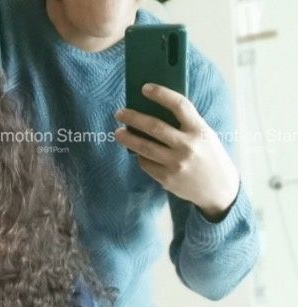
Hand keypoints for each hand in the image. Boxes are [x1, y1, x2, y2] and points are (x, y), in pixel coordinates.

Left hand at [114, 83, 239, 220]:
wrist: (218, 188)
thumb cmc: (208, 155)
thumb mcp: (204, 135)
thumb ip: (185, 124)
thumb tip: (153, 111)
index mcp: (200, 130)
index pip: (179, 105)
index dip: (161, 94)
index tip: (145, 88)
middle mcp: (188, 146)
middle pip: (154, 127)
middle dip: (133, 118)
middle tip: (119, 113)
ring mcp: (176, 164)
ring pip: (144, 148)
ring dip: (128, 139)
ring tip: (118, 133)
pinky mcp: (167, 179)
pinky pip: (146, 164)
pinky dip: (140, 156)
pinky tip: (137, 152)